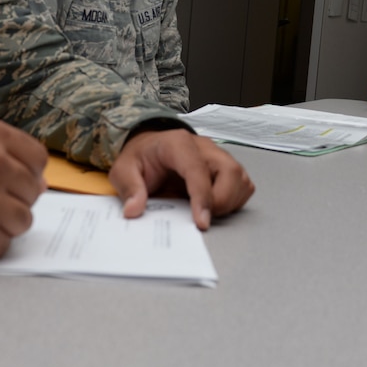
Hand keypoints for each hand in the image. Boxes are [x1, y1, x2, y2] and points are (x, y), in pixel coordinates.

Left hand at [108, 130, 254, 229]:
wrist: (149, 149)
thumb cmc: (140, 158)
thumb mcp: (123, 170)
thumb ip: (129, 188)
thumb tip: (134, 210)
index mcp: (177, 143)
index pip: (197, 169)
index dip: (202, 197)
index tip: (201, 222)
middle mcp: (203, 147)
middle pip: (230, 171)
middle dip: (221, 201)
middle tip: (201, 218)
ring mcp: (218, 156)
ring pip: (240, 178)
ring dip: (229, 202)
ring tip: (205, 212)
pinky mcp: (225, 167)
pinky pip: (243, 184)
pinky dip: (234, 200)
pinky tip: (214, 206)